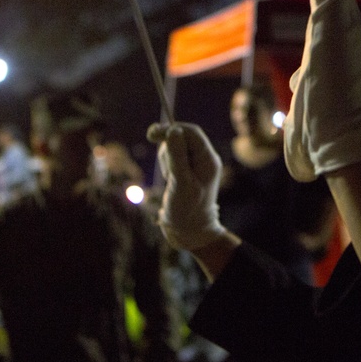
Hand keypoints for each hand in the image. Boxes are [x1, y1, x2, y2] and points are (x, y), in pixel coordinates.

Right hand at [147, 123, 225, 250]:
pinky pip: (171, 158)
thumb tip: (173, 130)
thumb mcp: (181, 184)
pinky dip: (166, 166)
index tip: (152, 134)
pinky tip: (169, 181)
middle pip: (180, 138)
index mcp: (208, 160)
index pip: (191, 132)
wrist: (189, 232)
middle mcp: (203, 159)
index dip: (172, 129)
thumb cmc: (187, 210)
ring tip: (170, 181)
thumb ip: (178, 157)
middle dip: (168, 150)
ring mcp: (194, 165)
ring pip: (173, 148)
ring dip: (166, 160)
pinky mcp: (184, 171)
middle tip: (168, 174)